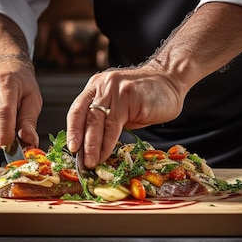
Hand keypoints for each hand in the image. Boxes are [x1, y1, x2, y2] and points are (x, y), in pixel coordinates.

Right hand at [0, 13, 42, 149]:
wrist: (4, 68)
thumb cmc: (21, 85)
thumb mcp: (33, 99)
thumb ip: (30, 121)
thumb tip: (29, 141)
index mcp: (5, 81)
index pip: (3, 111)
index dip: (6, 132)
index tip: (12, 146)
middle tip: (10, 143)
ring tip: (3, 132)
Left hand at [66, 65, 185, 168]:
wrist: (170, 79)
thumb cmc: (146, 96)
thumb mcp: (120, 105)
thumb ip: (107, 119)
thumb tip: (93, 146)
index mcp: (96, 86)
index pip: (78, 110)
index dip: (73, 130)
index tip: (71, 148)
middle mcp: (103, 86)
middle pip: (86, 117)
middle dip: (82, 142)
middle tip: (82, 161)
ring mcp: (116, 90)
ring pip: (98, 122)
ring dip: (93, 146)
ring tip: (91, 162)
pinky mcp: (130, 97)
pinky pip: (114, 125)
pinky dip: (108, 142)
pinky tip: (105, 153)